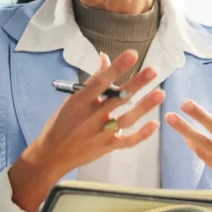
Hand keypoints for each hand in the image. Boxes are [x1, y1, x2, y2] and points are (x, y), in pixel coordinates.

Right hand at [10, 50, 164, 210]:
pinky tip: (155, 124)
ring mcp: (100, 134)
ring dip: (144, 106)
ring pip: (126, 119)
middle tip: (153, 71)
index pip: (100, 81)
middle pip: (117, 98)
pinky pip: (127, 141)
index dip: (116, 68)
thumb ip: (91, 82)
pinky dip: (142, 134)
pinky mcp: (106, 147)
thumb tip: (105, 58)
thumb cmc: (60, 124)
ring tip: (160, 93)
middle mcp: (90, 117)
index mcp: (79, 102)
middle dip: (136, 84)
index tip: (132, 55)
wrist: (51, 156)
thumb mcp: (71, 101)